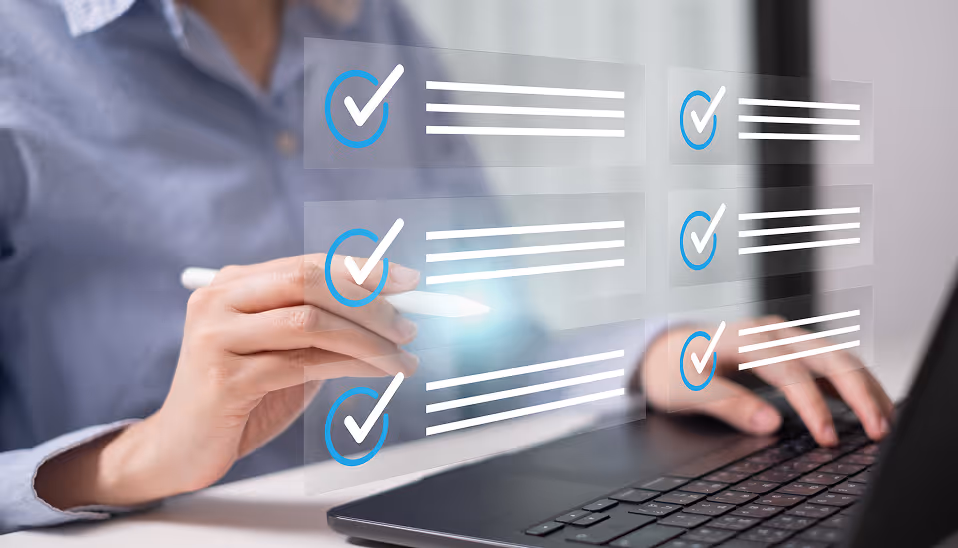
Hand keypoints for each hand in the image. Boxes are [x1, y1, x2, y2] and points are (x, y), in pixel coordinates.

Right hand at [35, 254, 419, 508]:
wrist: (181, 447)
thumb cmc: (244, 395)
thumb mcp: (286, 351)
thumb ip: (324, 326)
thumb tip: (393, 311)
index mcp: (234, 283)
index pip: (309, 262)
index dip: (364, 269)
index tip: (409, 281)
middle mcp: (220, 300)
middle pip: (309, 280)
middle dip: (370, 302)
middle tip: (409, 327)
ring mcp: (217, 337)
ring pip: (311, 322)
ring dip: (370, 340)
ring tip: (404, 359)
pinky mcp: (225, 379)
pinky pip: (303, 364)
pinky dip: (352, 365)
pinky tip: (377, 373)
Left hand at [641, 317, 893, 446]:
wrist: (664, 350)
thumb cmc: (672, 369)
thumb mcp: (685, 390)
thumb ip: (726, 405)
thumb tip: (770, 424)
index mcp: (741, 339)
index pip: (788, 369)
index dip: (811, 404)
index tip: (826, 437)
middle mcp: (768, 332)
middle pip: (825, 354)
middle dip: (857, 391)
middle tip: (878, 429)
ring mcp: (782, 337)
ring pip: (835, 355)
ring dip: (864, 386)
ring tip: (884, 421)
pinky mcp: (789, 348)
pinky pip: (829, 361)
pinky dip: (853, 383)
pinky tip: (869, 405)